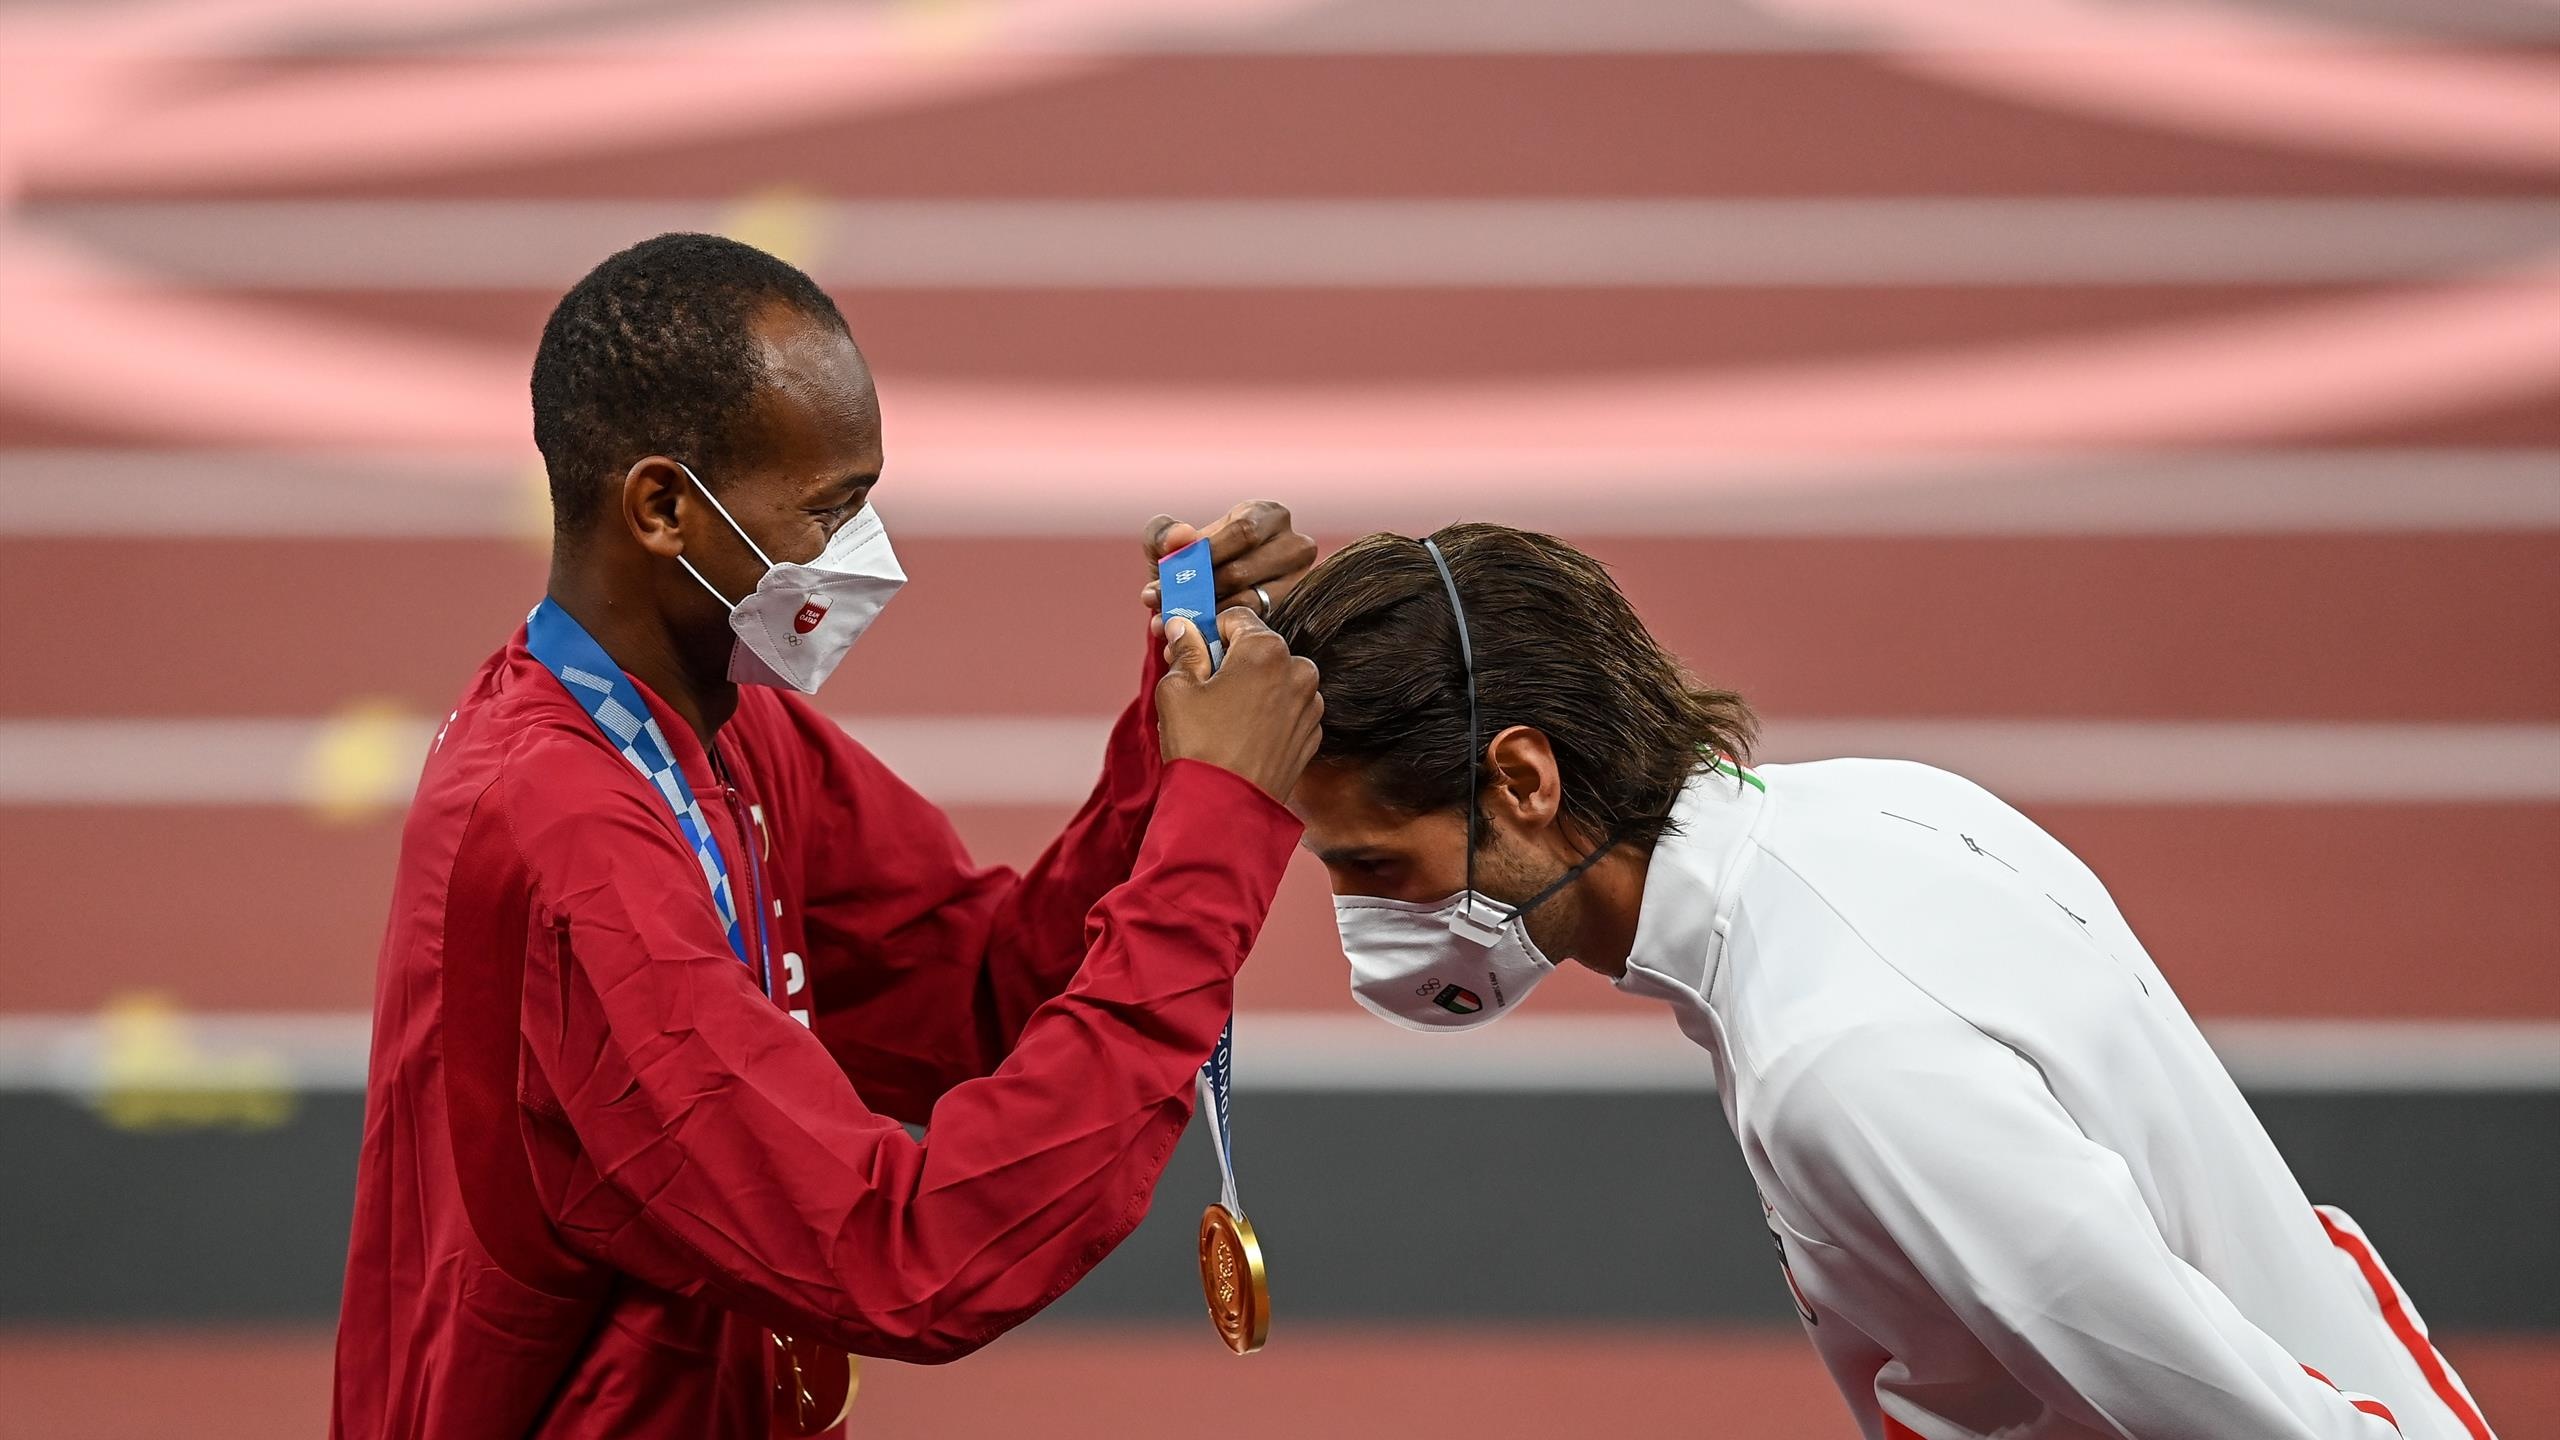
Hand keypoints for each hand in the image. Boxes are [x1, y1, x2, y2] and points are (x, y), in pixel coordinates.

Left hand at [1139, 500, 1317, 632]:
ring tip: (1167, 622)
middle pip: (1243, 572)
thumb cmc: (1193, 561)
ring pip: (1250, 604)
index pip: (1241, 532)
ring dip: (1202, 615)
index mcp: (1268, 515)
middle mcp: (1294, 547)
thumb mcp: (1171, 541)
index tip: (1169, 575)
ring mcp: (1298, 584)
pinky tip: (1190, 635)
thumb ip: (1164, 533)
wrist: (1204, 597)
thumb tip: (1181, 537)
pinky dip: (1218, 633)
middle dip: (1196, 590)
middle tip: (1161, 605)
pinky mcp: (1291, 616)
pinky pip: (1254, 627)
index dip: (1206, 554)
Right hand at [1155, 607, 1322, 802]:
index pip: (1236, 618)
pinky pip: (1285, 711)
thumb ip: (1185, 650)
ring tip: (1218, 715)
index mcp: (1267, 650)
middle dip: (1228, 659)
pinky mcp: (1311, 735)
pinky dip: (1265, 715)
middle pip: (1258, 649)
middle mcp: (1299, 671)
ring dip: (1249, 687)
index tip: (1191, 646)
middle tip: (1198, 682)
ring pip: (1273, 680)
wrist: (1225, 809)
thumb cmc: (1199, 746)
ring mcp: (1310, 706)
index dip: (1208, 630)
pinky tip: (1239, 736)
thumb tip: (1183, 628)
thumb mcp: (1177, 689)